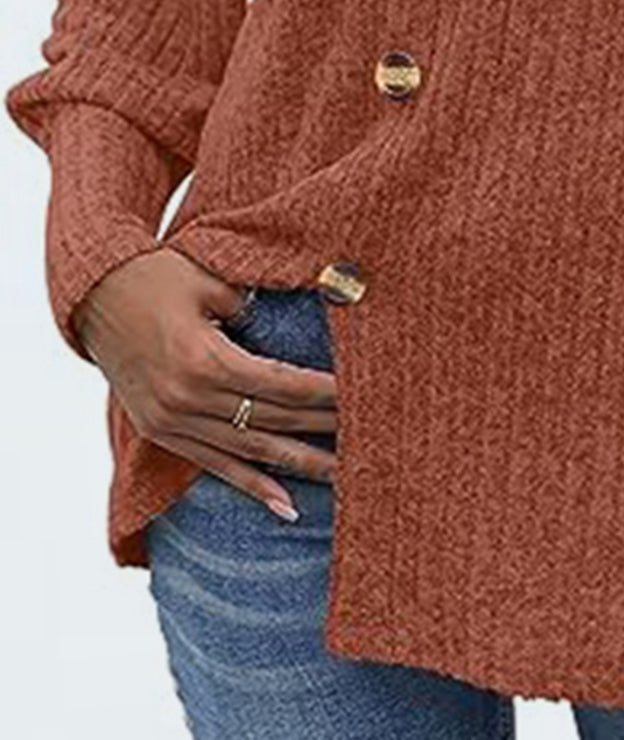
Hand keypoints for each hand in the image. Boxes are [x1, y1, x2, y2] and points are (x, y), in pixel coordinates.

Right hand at [73, 248, 336, 520]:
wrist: (94, 294)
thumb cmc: (159, 275)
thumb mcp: (212, 280)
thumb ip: (257, 305)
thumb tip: (310, 304)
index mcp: (204, 361)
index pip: (282, 385)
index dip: (325, 394)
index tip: (362, 397)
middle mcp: (188, 400)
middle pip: (272, 422)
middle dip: (323, 431)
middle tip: (370, 440)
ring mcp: (172, 423)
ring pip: (249, 453)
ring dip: (297, 467)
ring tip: (343, 478)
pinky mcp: (162, 433)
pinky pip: (214, 466)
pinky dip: (251, 486)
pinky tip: (285, 506)